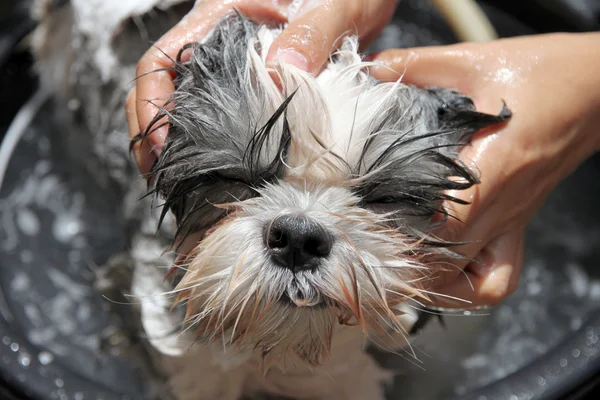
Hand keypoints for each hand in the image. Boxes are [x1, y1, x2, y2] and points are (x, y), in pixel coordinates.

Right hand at [126, 0, 396, 174]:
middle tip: (166, 183)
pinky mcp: (251, 89)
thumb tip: (279, 72)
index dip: (150, 105)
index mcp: (219, 18)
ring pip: (187, 110)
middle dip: (155, 138)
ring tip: (184, 189)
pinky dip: (211, 147)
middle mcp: (216, 45)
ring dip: (179, 148)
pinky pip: (219, 119)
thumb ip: (311, 33)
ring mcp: (231, 70)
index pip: (160, 61)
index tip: (161, 147)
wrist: (364, 1)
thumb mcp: (335, 7)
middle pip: (163, 92)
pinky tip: (219, 176)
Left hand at [369, 32, 599, 306]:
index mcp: (494, 168)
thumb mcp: (477, 61)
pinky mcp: (517, 223)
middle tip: (365, 249)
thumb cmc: (545, 74)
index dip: (401, 238)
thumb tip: (375, 66)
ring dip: (437, 284)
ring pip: (479, 285)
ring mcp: (513, 221)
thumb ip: (420, 65)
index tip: (362, 228)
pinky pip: (499, 277)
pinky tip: (445, 267)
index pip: (444, 228)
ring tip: (402, 266)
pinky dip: (470, 285)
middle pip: (450, 266)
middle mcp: (504, 206)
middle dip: (404, 267)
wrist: (596, 89)